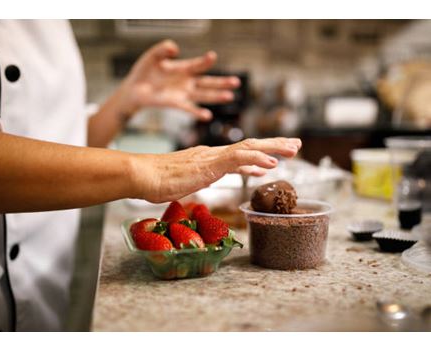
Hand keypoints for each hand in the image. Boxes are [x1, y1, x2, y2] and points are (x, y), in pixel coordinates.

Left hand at [118, 40, 240, 119]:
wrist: (134, 89)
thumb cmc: (144, 71)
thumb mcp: (152, 56)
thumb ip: (163, 49)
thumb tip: (175, 48)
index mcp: (183, 69)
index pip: (198, 65)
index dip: (205, 61)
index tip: (212, 56)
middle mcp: (187, 82)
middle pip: (208, 82)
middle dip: (222, 82)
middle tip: (236, 82)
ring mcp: (183, 94)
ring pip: (203, 95)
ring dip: (216, 96)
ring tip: (230, 96)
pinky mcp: (175, 103)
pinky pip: (189, 109)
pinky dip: (197, 112)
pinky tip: (207, 115)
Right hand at [131, 137, 301, 202]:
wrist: (142, 175)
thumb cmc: (157, 180)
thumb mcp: (185, 180)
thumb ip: (198, 178)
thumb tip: (203, 180)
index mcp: (209, 157)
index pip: (240, 152)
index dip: (261, 152)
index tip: (278, 154)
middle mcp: (213, 153)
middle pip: (250, 146)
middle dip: (275, 145)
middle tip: (295, 144)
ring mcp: (212, 157)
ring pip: (249, 148)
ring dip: (273, 148)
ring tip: (293, 149)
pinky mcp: (209, 164)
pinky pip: (237, 159)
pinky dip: (256, 159)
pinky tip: (271, 162)